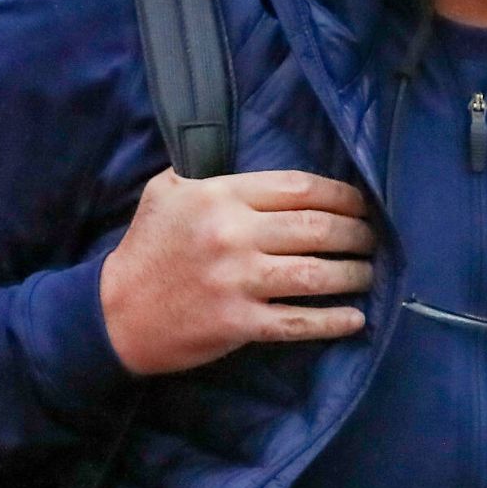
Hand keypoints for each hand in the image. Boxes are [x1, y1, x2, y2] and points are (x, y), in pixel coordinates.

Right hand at [98, 169, 375, 375]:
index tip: (360, 202)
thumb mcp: (166, 191)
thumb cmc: (146, 248)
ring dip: (352, 274)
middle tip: (371, 238)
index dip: (339, 195)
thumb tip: (255, 164)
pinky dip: (332, 322)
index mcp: (219, 196)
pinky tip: (355, 318)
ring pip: (315, 274)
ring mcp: (237, 281)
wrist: (115, 313)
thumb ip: (207, 172)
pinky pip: (298, 321)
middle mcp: (233, 235)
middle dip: (355, 233)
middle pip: (316, 229)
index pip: (298, 187)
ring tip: (368, 273)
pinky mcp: (239, 324)